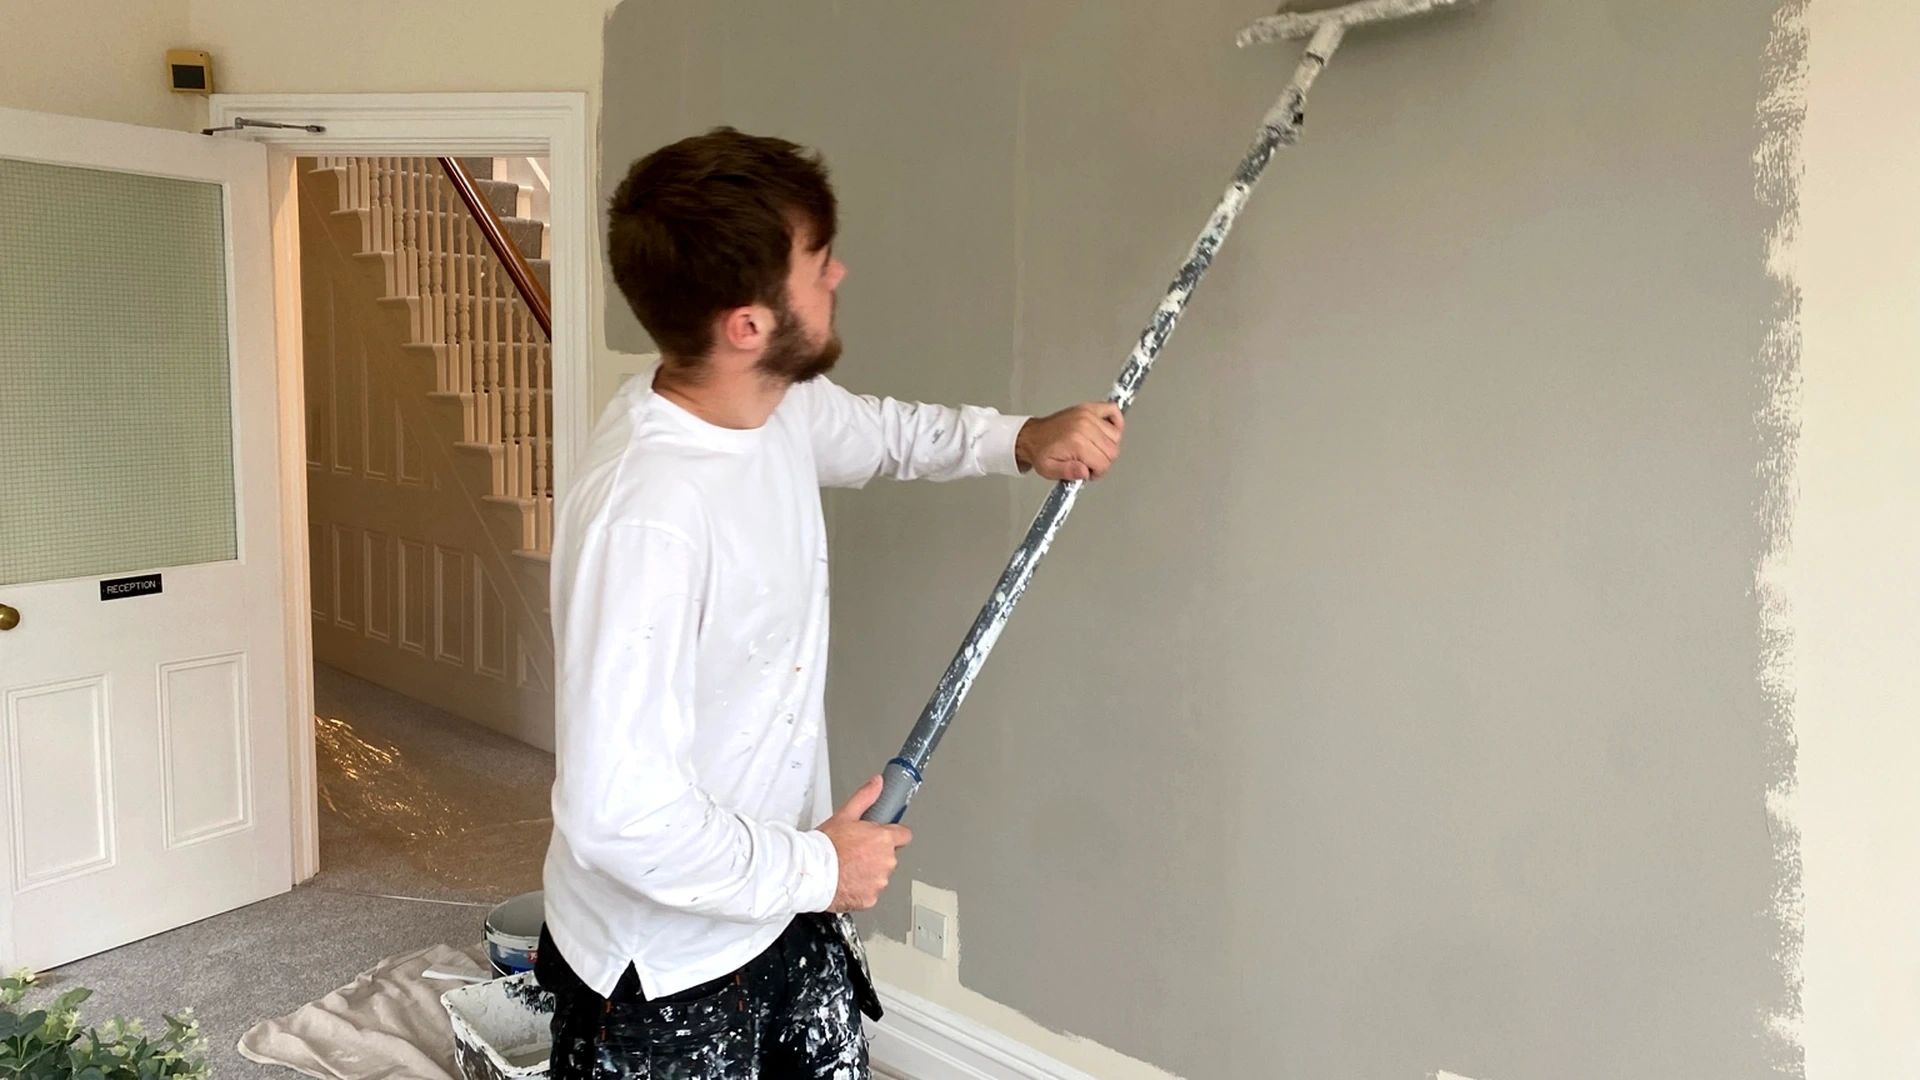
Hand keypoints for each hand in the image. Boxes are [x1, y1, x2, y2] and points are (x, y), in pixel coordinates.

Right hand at [818, 776, 912, 911]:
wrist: (810, 873)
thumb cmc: (825, 846)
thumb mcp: (844, 815)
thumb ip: (865, 797)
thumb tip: (877, 783)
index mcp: (883, 839)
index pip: (904, 835)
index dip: (892, 835)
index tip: (882, 837)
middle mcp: (887, 861)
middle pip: (890, 856)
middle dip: (877, 854)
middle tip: (855, 852)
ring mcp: (879, 881)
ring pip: (880, 875)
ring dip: (869, 872)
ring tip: (847, 867)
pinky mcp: (870, 898)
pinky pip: (870, 892)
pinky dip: (861, 889)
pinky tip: (846, 881)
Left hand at [1015, 402, 1124, 480]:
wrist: (1032, 436)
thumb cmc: (1041, 452)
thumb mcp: (1049, 469)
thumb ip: (1069, 473)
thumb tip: (1085, 472)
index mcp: (1076, 441)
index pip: (1103, 462)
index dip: (1097, 472)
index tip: (1088, 471)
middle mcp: (1084, 426)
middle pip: (1112, 450)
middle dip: (1103, 461)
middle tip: (1090, 462)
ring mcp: (1087, 415)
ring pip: (1115, 435)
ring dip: (1108, 445)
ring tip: (1094, 449)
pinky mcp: (1088, 408)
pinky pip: (1112, 410)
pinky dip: (1116, 421)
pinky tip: (1108, 430)